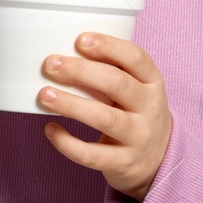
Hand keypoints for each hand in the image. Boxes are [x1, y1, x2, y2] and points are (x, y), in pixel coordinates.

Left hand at [37, 32, 171, 201]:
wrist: (158, 160)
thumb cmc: (136, 113)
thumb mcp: (136, 89)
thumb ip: (111, 72)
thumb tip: (63, 56)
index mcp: (152, 82)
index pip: (136, 58)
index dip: (108, 46)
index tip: (80, 39)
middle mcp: (150, 108)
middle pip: (117, 84)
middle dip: (81, 71)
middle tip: (51, 64)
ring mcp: (139, 137)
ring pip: (105, 117)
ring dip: (71, 104)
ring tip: (44, 95)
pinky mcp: (124, 163)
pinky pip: (92, 154)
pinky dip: (68, 143)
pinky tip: (50, 129)